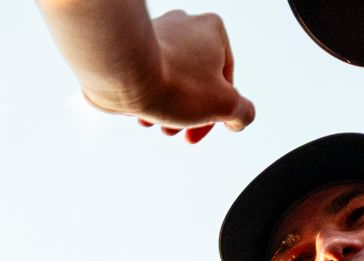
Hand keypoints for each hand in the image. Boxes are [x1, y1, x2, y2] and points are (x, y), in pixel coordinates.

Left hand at [98, 11, 252, 141]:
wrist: (122, 74)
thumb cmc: (175, 84)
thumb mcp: (223, 105)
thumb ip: (241, 112)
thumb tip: (240, 117)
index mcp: (213, 29)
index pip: (225, 79)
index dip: (217, 113)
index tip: (200, 134)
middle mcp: (185, 23)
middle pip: (195, 80)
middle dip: (188, 113)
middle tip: (176, 133)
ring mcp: (156, 33)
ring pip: (170, 79)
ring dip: (166, 108)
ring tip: (156, 124)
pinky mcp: (131, 46)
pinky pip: (146, 75)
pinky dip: (147, 96)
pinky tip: (140, 113)